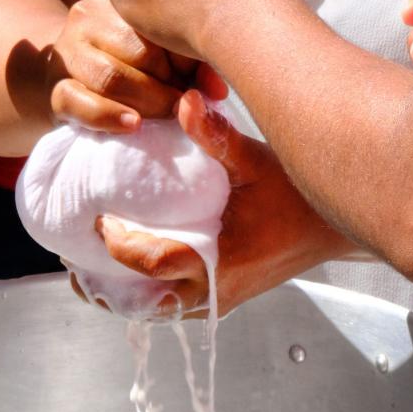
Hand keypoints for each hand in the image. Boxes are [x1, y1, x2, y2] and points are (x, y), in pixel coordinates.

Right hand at [47, 0, 227, 131]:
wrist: (73, 81)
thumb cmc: (132, 66)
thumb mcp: (164, 58)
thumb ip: (194, 65)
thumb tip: (218, 90)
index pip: (162, 25)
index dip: (189, 60)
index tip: (210, 85)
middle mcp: (88, 17)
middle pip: (140, 53)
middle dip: (170, 85)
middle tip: (186, 102)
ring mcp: (67, 52)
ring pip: (111, 77)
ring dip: (148, 103)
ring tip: (168, 115)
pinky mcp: (53, 88)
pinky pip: (78, 102)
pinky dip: (109, 116)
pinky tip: (134, 125)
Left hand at [90, 89, 353, 319]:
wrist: (332, 228)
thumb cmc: (300, 198)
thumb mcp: (258, 163)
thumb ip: (219, 137)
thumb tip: (185, 101)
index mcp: (224, 261)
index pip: (155, 263)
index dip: (119, 243)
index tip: (99, 219)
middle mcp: (219, 291)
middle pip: (148, 303)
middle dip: (110, 284)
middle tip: (80, 258)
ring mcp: (223, 299)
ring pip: (162, 311)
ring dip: (128, 294)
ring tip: (96, 272)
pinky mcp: (228, 296)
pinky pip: (179, 306)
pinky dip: (153, 294)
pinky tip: (138, 275)